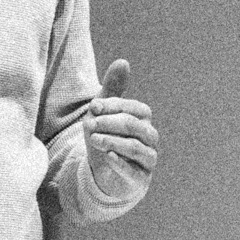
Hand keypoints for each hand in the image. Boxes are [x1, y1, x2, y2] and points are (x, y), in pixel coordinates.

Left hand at [84, 58, 157, 193]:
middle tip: (89, 124)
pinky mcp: (140, 178)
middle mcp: (150, 137)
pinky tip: (107, 157)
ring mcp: (148, 158)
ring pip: (136, 147)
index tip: (92, 107)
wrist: (102, 173)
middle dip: (110, 123)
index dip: (113, 106)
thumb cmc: (105, 137)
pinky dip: (121, 164)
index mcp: (143, 118)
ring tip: (93, 140)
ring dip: (113, 142)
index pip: (134, 108)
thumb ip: (112, 88)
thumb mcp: (103, 113)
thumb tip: (123, 61)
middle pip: (134, 126)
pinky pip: (134, 171)